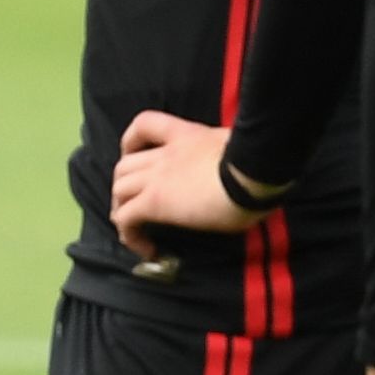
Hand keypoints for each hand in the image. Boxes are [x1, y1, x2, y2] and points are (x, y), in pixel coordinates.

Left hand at [109, 112, 264, 255]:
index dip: (131, 142)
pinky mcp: (154, 202)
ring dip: (121, 211)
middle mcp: (165, 154)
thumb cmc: (256, 164)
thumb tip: (232, 175)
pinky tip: (146, 250)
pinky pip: (126, 219)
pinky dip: (129, 235)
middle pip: (124, 165)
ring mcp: (157, 178)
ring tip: (137, 231)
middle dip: (123, 187)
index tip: (132, 156)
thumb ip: (223, 159)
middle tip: (136, 208)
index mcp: (186, 136)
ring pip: (118, 190)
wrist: (252, 173)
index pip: (145, 125)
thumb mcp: (237, 152)